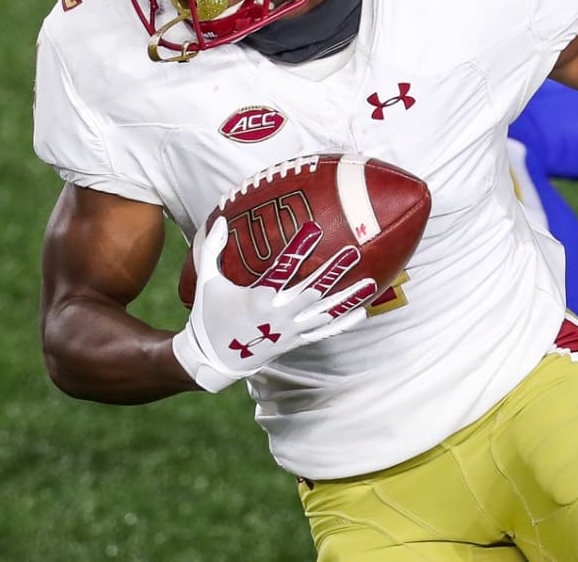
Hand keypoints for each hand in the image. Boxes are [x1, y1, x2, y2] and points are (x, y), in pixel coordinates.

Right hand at [172, 217, 376, 391]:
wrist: (212, 359)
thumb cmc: (208, 315)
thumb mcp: (206, 281)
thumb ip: (212, 249)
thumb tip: (219, 218)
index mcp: (257, 298)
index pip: (282, 269)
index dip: (299, 249)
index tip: (314, 228)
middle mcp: (277, 315)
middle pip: (312, 290)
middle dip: (334, 271)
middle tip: (354, 251)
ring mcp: (289, 331)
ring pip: (325, 314)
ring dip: (348, 298)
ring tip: (370, 282)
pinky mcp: (294, 343)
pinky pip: (324, 333)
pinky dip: (344, 323)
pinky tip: (363, 311)